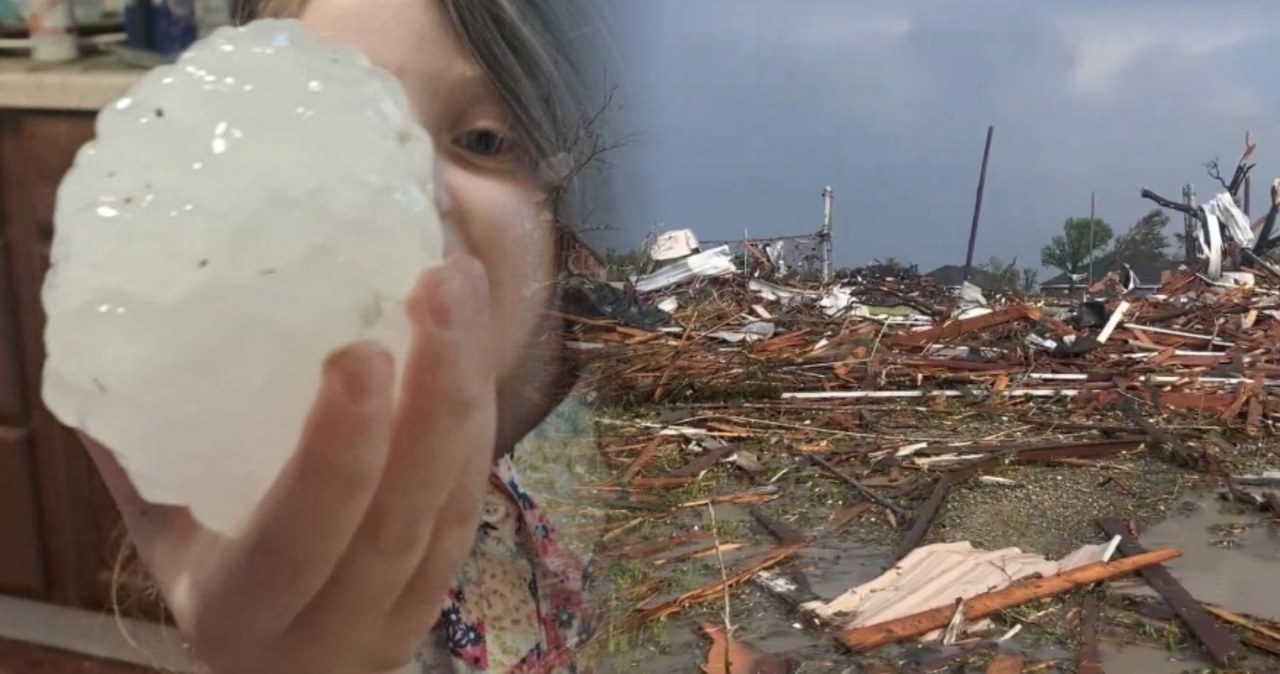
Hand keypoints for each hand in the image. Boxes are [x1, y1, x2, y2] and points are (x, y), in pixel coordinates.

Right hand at [84, 255, 495, 673]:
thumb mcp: (165, 533)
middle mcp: (334, 626)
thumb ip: (143, 457)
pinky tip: (476, 342)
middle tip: (439, 287)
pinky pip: (475, 501)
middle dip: (433, 399)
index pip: (299, 541)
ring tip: (464, 288)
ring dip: (469, 393)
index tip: (361, 354)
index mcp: (243, 609)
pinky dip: (480, 418)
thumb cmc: (212, 579)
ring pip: (455, 508)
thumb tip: (112, 352)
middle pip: (401, 520)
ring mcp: (403, 613)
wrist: (283, 672)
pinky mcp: (449, 585)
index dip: (338, 455)